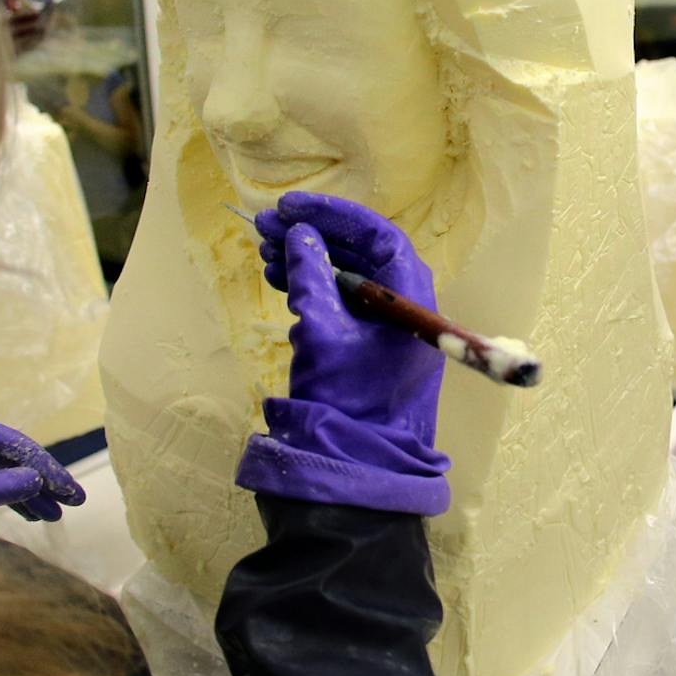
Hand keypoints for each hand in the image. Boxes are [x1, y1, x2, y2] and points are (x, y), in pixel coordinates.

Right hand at [253, 191, 441, 441]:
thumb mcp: (322, 331)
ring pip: (348, 278)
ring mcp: (389, 330)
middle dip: (313, 237)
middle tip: (266, 228)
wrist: (357, 466)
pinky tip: (278, 278)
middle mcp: (407, 308)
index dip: (334, 215)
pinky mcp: (371, 349)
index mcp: (411, 298)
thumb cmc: (348, 399)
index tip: (292, 208)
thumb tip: (300, 236)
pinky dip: (312, 289)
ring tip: (265, 253)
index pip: (377, 236)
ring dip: (307, 261)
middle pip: (361, 254)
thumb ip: (310, 276)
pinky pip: (343, 304)